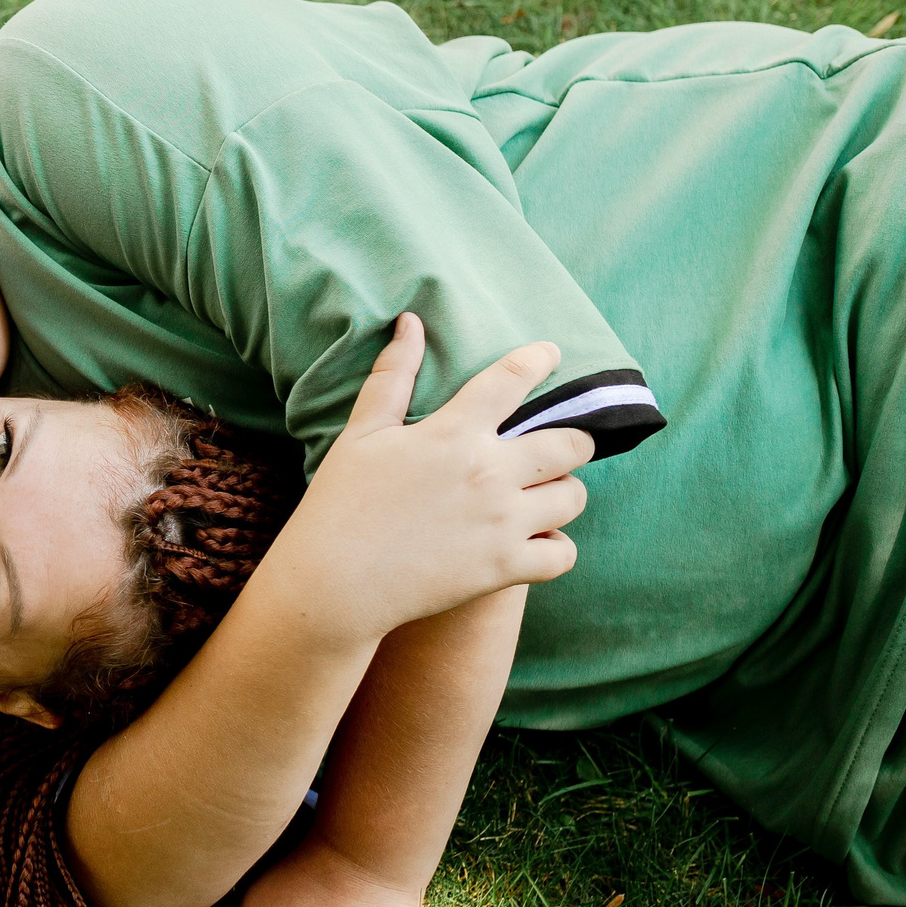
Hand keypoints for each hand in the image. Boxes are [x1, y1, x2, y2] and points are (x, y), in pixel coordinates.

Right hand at [265, 314, 592, 646]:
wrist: (332, 584)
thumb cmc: (339, 503)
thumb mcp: (359, 434)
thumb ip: (392, 377)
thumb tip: (411, 322)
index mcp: (453, 433)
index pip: (511, 381)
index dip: (537, 360)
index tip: (550, 353)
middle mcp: (488, 473)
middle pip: (570, 444)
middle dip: (573, 441)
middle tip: (558, 448)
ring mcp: (501, 523)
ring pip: (573, 498)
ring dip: (563, 493)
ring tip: (543, 497)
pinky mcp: (504, 569)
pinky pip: (563, 555)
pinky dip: (555, 548)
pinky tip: (536, 542)